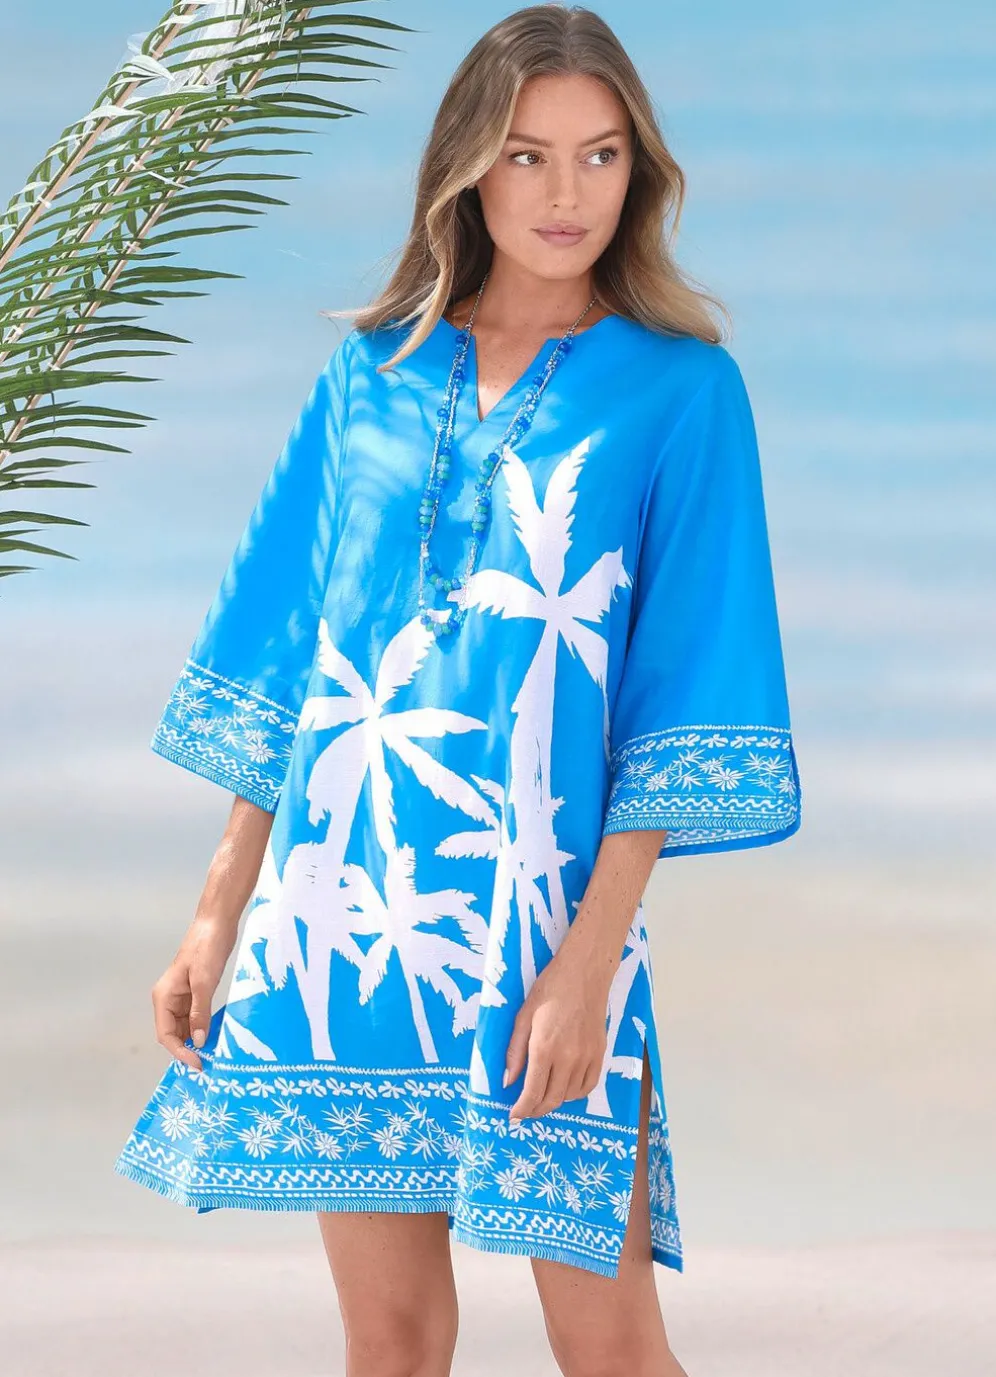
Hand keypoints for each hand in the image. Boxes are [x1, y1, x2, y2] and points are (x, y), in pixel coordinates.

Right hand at [151, 914, 235, 1071]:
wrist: (217, 923)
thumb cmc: (207, 948)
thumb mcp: (204, 982)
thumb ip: (200, 1012)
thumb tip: (197, 1041)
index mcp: (164, 997)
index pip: (166, 1035)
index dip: (180, 1052)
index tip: (198, 1064)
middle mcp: (168, 999)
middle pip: (174, 1033)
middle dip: (188, 1049)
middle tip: (209, 1063)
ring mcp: (182, 996)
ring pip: (185, 1026)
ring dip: (196, 1040)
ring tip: (214, 1053)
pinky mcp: (195, 991)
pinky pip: (195, 1016)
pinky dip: (203, 1027)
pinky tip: (216, 1035)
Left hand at [504, 938, 614, 1120]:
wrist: (585, 973)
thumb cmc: (550, 988)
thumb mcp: (523, 1016)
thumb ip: (515, 1051)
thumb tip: (508, 1081)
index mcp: (544, 1048)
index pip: (532, 1092)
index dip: (522, 1109)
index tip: (513, 1116)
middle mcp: (568, 1058)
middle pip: (552, 1099)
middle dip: (536, 1110)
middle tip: (525, 1111)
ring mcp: (587, 1057)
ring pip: (570, 1096)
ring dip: (554, 1102)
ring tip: (543, 1096)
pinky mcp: (600, 1053)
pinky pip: (589, 1086)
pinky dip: (575, 1093)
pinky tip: (565, 1088)